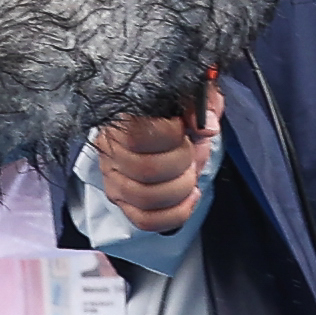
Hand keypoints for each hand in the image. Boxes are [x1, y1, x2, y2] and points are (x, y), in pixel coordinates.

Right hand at [93, 91, 217, 236]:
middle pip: (146, 171)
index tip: (183, 127)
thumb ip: (201, 102)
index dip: (171, 135)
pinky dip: (175, 214)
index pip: (138, 136)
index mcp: (122, 120)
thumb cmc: (176, 109)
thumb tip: (206, 127)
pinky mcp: (122, 202)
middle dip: (182, 164)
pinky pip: (145, 220)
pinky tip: (190, 197)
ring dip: (180, 188)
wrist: (163, 123)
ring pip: (145, 198)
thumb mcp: (192, 94)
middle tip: (191, 151)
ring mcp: (113, 179)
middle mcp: (110, 151)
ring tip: (190, 174)